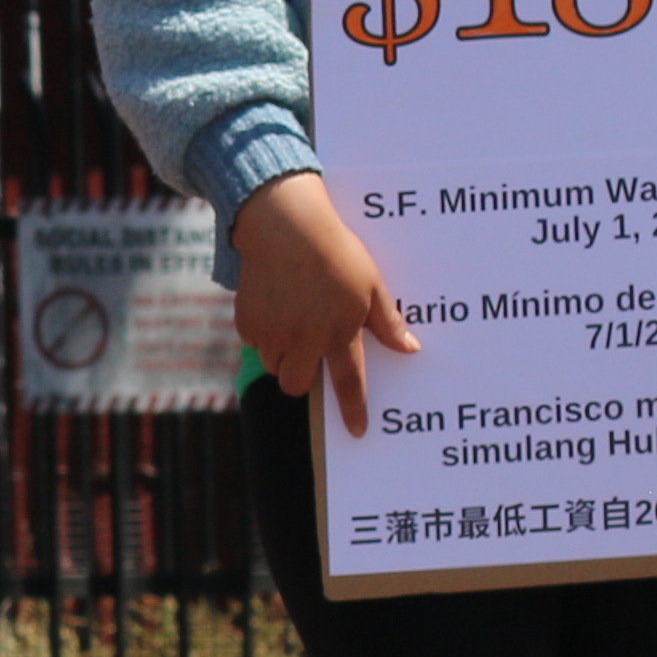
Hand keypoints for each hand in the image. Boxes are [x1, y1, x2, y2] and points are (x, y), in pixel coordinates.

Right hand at [234, 170, 418, 434]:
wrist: (284, 225)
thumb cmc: (335, 250)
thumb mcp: (372, 283)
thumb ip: (387, 321)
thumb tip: (410, 349)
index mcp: (339, 332)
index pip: (349, 383)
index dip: (353, 410)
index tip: (357, 432)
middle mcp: (303, 339)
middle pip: (297, 385)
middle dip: (302, 376)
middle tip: (307, 352)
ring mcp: (272, 332)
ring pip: (273, 365)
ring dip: (282, 354)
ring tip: (291, 320)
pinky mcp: (247, 320)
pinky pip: (254, 341)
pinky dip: (263, 333)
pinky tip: (273, 304)